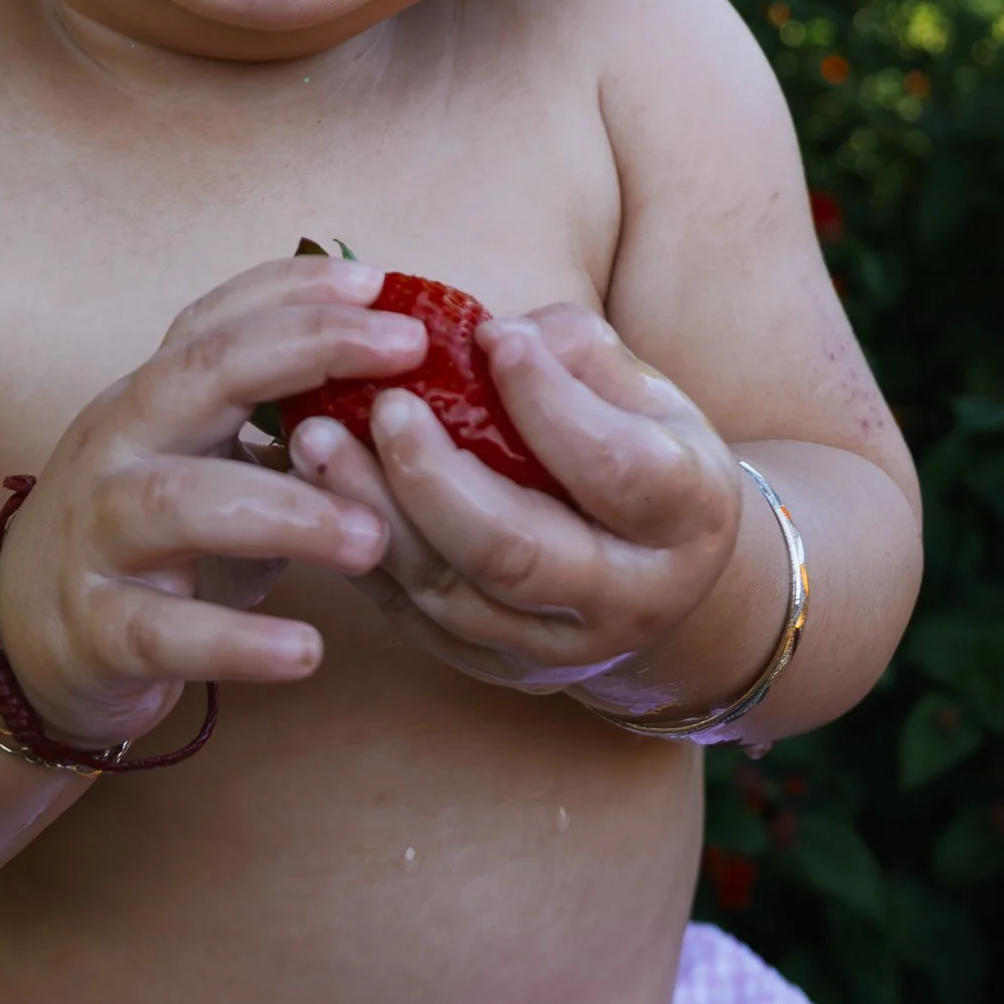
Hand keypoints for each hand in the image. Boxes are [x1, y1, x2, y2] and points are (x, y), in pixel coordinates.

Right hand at [0, 258, 423, 750]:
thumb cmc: (143, 538)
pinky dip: (236, 641)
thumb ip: (278, 420)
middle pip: (197, 376)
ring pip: (180, 502)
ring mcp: (97, 537)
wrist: (17, 639)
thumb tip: (402, 376)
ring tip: (372, 535)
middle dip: (304, 350)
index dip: (293, 290)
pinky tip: (305, 650)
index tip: (380, 282)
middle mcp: (117, 449)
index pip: (215, 322)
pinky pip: (163, 633)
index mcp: (150, 400)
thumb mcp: (201, 460)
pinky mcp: (95, 630)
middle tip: (405, 358)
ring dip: (285, 509)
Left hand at [284, 304, 760, 701]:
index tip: (492, 336)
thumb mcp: (649, 396)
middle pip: (517, 553)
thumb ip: (580, 355)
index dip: (551, 405)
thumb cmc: (646, 456)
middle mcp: (627, 597)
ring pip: (450, 594)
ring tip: (317, 440)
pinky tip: (323, 491)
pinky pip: (415, 618)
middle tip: (385, 406)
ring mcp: (555, 647)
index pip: (615, 468)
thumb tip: (488, 336)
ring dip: (374, 514)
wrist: (667, 583)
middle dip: (437, 478)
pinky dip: (362, 552)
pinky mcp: (494, 666)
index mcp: (686, 515)